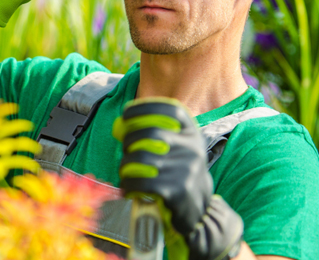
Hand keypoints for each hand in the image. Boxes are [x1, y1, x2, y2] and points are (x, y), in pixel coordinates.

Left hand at [112, 98, 243, 259]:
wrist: (198, 210)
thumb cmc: (177, 174)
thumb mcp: (177, 150)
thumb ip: (154, 135)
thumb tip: (119, 126)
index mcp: (192, 134)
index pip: (171, 109)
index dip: (145, 108)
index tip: (126, 113)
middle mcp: (192, 149)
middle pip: (150, 133)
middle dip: (129, 141)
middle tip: (125, 151)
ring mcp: (186, 169)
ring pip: (140, 157)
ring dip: (125, 166)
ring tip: (125, 173)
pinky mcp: (177, 190)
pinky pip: (141, 181)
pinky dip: (128, 185)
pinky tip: (127, 188)